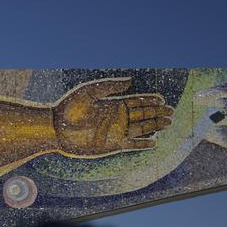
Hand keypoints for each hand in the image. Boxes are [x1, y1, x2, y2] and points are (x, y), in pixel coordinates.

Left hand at [54, 79, 172, 155]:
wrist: (55, 128)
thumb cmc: (69, 108)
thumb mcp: (90, 92)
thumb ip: (110, 87)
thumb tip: (131, 81)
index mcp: (113, 105)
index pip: (136, 102)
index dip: (149, 100)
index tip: (162, 99)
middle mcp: (116, 118)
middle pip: (142, 115)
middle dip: (156, 112)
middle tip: (171, 111)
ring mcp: (114, 132)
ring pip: (140, 129)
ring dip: (154, 126)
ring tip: (168, 122)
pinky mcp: (110, 145)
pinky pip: (130, 144)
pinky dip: (142, 144)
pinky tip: (154, 141)